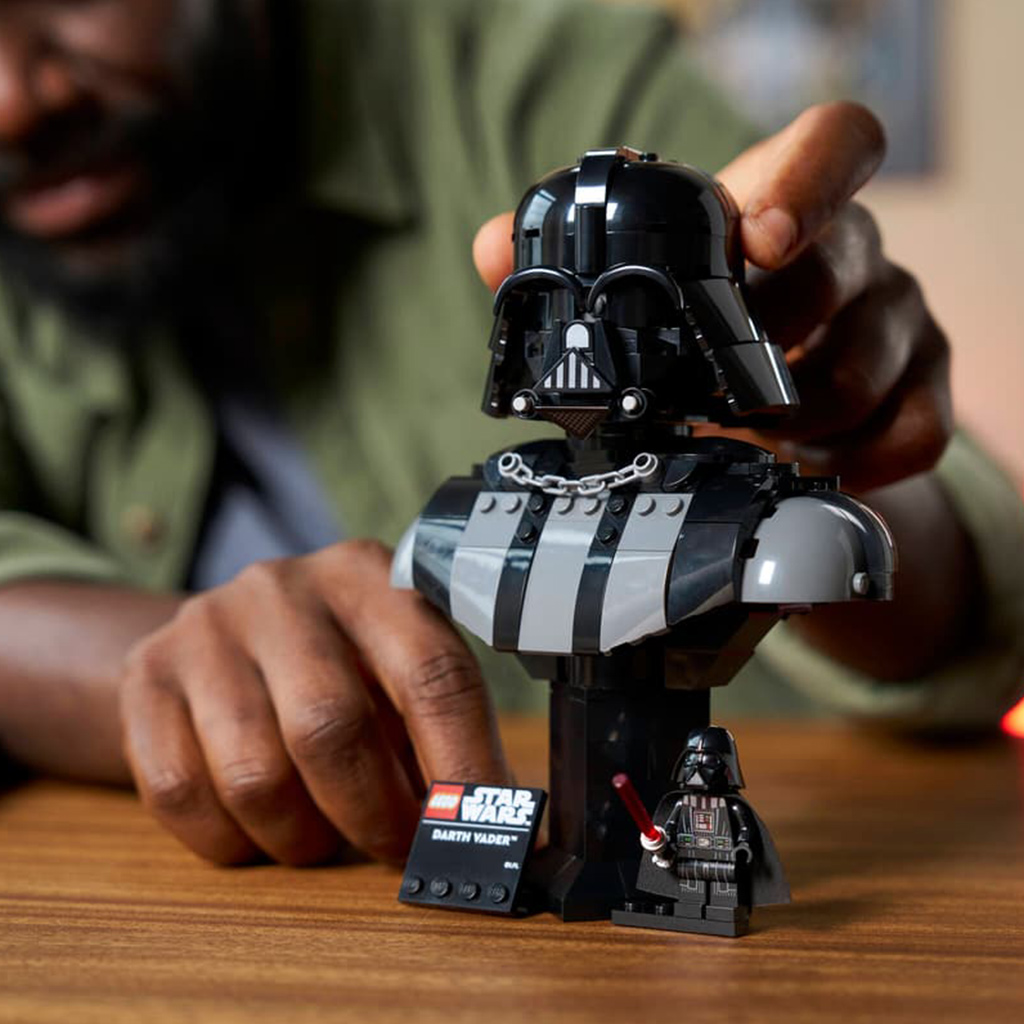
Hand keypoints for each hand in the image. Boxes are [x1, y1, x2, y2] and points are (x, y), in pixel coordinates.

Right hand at [119, 541, 508, 865]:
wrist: (225, 633)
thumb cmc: (340, 663)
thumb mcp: (397, 670)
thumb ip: (442, 734)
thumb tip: (502, 832)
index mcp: (370, 577)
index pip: (432, 673)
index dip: (462, 765)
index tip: (478, 831)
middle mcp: (285, 588)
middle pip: (331, 727)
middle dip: (375, 814)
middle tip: (395, 849)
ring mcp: (207, 626)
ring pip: (254, 774)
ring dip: (302, 836)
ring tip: (322, 833)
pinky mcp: (147, 672)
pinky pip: (180, 792)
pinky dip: (230, 840)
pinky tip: (258, 829)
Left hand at [473, 102, 951, 492]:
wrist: (782, 419)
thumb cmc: (707, 335)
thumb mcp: (648, 293)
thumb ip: (571, 265)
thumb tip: (494, 248)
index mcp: (784, 206)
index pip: (835, 145)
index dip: (805, 182)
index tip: (754, 240)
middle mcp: (856, 254)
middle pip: (838, 273)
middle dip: (762, 341)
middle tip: (705, 393)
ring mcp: (899, 323)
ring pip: (863, 369)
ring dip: (789, 418)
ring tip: (737, 440)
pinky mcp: (925, 394)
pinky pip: (913, 435)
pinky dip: (851, 463)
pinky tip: (800, 470)